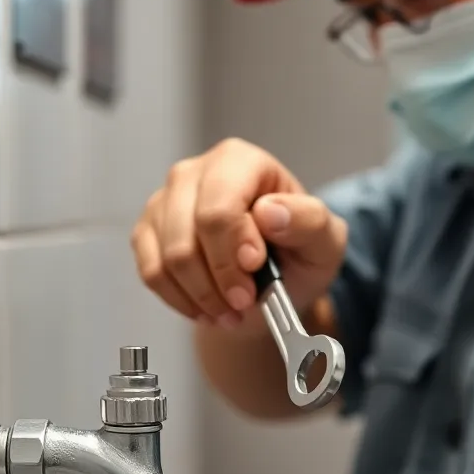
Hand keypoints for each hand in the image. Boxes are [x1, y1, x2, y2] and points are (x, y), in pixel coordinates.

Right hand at [132, 138, 347, 331]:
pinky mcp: (148, 232)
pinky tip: (208, 308)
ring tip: (232, 312)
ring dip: (203, 296)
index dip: (232, 247)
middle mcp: (196, 172)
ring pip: (168, 258)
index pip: (220, 206)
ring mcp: (166, 201)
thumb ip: (309, 221)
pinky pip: (152, 274)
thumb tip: (270, 211)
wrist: (276, 281)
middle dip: (219, 278)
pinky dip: (182, 300)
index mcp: (241, 161)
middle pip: (189, 232)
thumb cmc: (299, 251)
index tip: (254, 271)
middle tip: (245, 303)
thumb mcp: (325, 239)